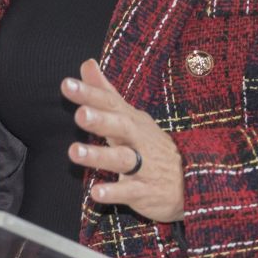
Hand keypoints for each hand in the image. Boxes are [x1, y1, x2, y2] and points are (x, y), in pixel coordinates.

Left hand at [60, 59, 185, 222]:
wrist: (190, 182)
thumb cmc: (149, 145)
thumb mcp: (129, 116)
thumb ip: (105, 92)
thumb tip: (86, 64)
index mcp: (130, 120)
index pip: (110, 103)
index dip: (89, 93)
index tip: (67, 85)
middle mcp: (137, 140)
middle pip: (120, 126)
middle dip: (101, 120)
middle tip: (80, 115)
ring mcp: (143, 166)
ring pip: (121, 159)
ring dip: (98, 155)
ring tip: (74, 151)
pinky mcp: (144, 191)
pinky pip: (128, 192)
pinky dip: (113, 192)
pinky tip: (95, 193)